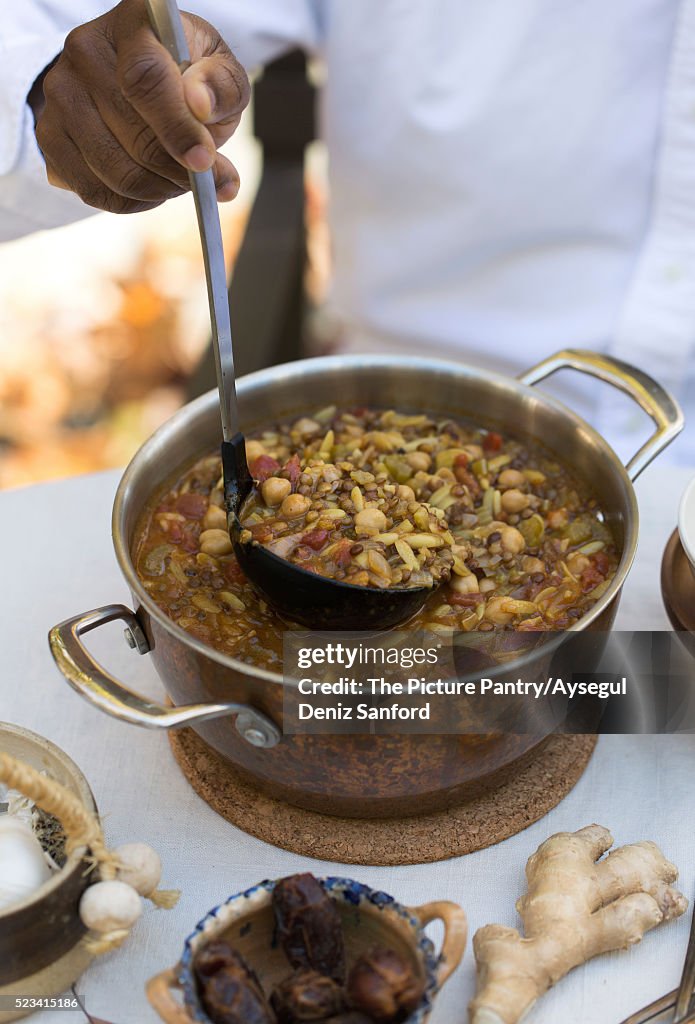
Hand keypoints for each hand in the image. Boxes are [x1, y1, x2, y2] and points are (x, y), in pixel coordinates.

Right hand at [32, 0, 249, 212]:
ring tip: (180, 179)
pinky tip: (153, 187)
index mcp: (132, 23)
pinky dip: (134, 203)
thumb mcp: (219, 69)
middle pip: (134, 136)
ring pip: (116, 172)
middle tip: (205, 179)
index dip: (176, 127)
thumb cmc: (186, 75)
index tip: (204, 160)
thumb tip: (201, 106)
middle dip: (179, 171)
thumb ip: (222, 86)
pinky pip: (95, 191)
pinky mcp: (50, 135)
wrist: (138, 80)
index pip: (145, 79)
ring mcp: (60, 94)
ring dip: (160, 190)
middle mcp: (85, 51)